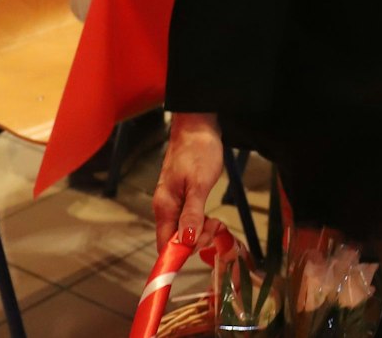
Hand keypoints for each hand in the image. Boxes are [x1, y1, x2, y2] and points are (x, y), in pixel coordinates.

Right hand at [152, 113, 224, 253]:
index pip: (164, 244)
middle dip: (196, 240)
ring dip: (201, 232)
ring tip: (216, 221)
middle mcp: (164, 208)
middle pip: (175, 240)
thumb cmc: (199, 151)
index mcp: (164, 207)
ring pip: (183, 231)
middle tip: (215, 226)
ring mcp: (173, 203)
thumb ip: (192, 214)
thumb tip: (186, 241)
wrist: (198, 127)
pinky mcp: (182, 197)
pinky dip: (201, 223)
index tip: (204, 247)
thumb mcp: (199, 184)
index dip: (181, 253)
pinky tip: (212, 218)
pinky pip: (188, 220)